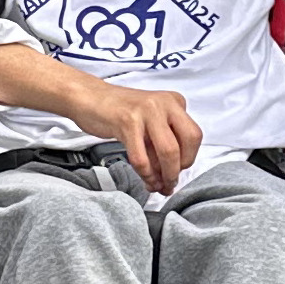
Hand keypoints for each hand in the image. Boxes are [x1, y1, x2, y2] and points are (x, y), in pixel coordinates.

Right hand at [79, 83, 201, 192]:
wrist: (90, 98)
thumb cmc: (119, 111)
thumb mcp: (150, 120)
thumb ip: (163, 141)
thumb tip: (172, 173)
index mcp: (174, 101)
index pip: (194, 136)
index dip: (188, 159)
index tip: (177, 171)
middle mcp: (164, 103)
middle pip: (188, 142)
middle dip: (179, 168)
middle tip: (170, 182)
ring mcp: (147, 111)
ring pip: (168, 151)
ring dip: (164, 175)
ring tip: (157, 185)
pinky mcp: (128, 121)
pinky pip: (142, 157)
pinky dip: (145, 173)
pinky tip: (144, 178)